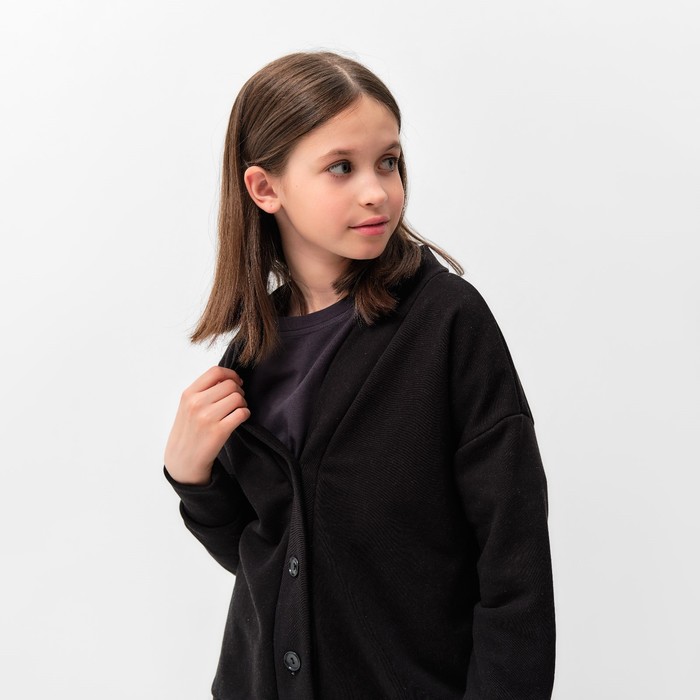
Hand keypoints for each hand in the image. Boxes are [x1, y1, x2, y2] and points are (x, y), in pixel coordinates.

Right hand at [164, 366, 249, 484]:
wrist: (183, 459)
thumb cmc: (188, 430)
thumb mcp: (187, 406)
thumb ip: (203, 390)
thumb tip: (229, 378)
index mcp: (189, 394)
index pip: (215, 371)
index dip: (231, 374)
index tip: (236, 382)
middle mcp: (196, 403)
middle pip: (230, 385)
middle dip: (239, 391)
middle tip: (237, 401)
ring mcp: (207, 417)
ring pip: (238, 398)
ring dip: (243, 403)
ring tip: (238, 410)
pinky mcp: (219, 431)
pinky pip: (242, 413)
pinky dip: (245, 414)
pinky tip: (240, 419)